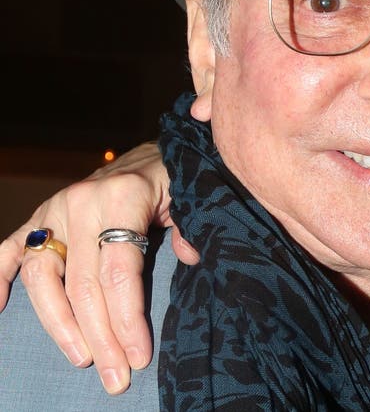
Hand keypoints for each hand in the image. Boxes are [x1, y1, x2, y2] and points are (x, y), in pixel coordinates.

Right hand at [0, 142, 197, 393]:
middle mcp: (81, 202)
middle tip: (115, 376)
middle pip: (83, 285)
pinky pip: (8, 250)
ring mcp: (54, 210)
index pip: (120, 272)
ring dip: (60, 325)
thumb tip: (190, 259)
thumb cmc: (176, 181)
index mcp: (123, 197)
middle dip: (100, 336)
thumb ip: (191, 227)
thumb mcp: (191, 197)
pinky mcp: (38, 216)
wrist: (154, 153)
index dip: (128, 319)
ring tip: (83, 358)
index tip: (138, 357)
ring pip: (42, 278)